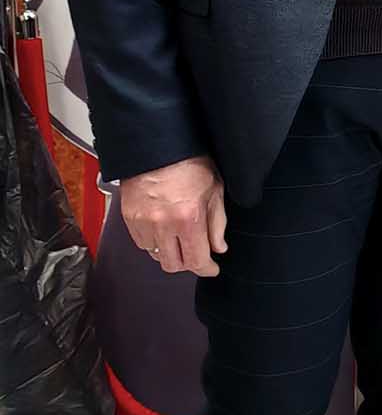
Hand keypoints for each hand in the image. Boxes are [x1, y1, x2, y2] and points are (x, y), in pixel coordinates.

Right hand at [122, 156, 225, 276]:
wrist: (157, 146)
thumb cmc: (189, 162)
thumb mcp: (214, 189)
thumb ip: (217, 223)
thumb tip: (218, 247)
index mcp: (188, 218)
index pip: (196, 260)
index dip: (206, 269)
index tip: (212, 268)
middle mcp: (163, 225)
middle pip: (173, 265)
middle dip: (188, 262)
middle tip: (197, 252)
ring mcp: (143, 223)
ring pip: (156, 256)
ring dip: (170, 252)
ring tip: (180, 237)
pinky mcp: (129, 220)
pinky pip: (142, 244)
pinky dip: (154, 243)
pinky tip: (164, 230)